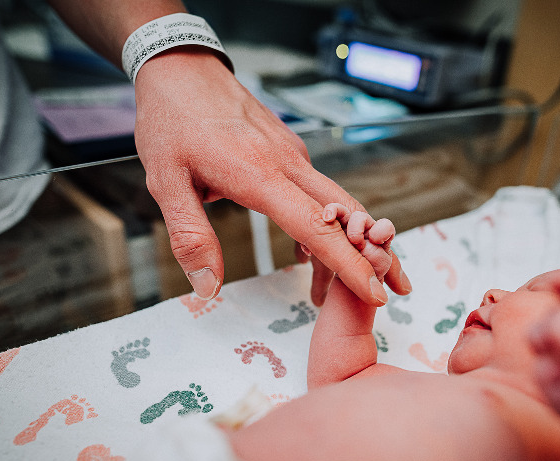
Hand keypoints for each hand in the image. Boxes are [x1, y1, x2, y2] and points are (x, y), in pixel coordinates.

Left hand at [133, 48, 409, 304]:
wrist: (182, 66)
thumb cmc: (172, 121)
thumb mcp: (166, 183)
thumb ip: (191, 237)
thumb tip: (208, 287)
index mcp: (260, 175)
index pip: (318, 229)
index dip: (348, 265)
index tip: (373, 293)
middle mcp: (289, 164)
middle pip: (348, 215)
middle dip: (375, 256)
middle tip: (393, 291)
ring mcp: (294, 155)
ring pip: (339, 203)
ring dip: (354, 242)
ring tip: (355, 278)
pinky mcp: (290, 151)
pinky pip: (320, 191)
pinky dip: (330, 222)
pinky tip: (313, 246)